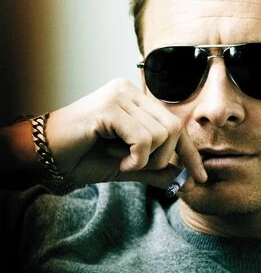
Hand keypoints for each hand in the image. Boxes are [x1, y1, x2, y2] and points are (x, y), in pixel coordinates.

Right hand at [45, 78, 206, 188]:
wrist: (48, 155)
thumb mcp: (128, 166)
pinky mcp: (110, 107)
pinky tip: (118, 160)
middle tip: (138, 167)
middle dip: (165, 158)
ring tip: (122, 161)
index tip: (200, 177)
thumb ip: (155, 170)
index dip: (190, 153)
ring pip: (162, 134)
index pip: (175, 125)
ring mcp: (120, 96)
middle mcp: (130, 92)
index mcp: (137, 101)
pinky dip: (136, 158)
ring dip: (146, 159)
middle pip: (175, 128)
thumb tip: (184, 180)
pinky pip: (143, 138)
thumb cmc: (84, 156)